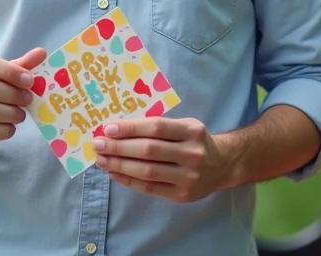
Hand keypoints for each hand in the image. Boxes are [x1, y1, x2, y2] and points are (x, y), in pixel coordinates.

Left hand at [94, 117, 230, 202]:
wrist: (222, 165)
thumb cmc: (194, 141)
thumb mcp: (184, 126)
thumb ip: (157, 127)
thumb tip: (117, 129)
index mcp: (192, 131)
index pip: (156, 128)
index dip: (130, 128)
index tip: (108, 128)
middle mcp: (192, 154)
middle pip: (149, 150)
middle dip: (119, 147)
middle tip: (98, 144)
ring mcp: (188, 177)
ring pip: (147, 171)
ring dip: (120, 165)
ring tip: (101, 160)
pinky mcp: (182, 195)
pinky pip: (150, 188)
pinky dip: (129, 181)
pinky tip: (114, 173)